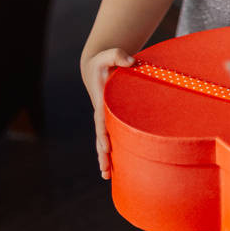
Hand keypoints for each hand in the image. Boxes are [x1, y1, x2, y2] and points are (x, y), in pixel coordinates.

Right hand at [81, 48, 134, 179]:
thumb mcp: (109, 54)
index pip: (102, 120)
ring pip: (103, 141)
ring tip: (107, 175)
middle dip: (103, 153)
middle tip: (106, 169)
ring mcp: (105, 118)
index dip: (104, 133)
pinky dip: (110, 152)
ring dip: (104, 158)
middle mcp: (101, 112)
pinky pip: (110, 138)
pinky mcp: (110, 120)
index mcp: (101, 100)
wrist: (98, 67)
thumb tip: (131, 62)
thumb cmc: (104, 61)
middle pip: (101, 136)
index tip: (106, 147)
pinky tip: (112, 168)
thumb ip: (118, 55)